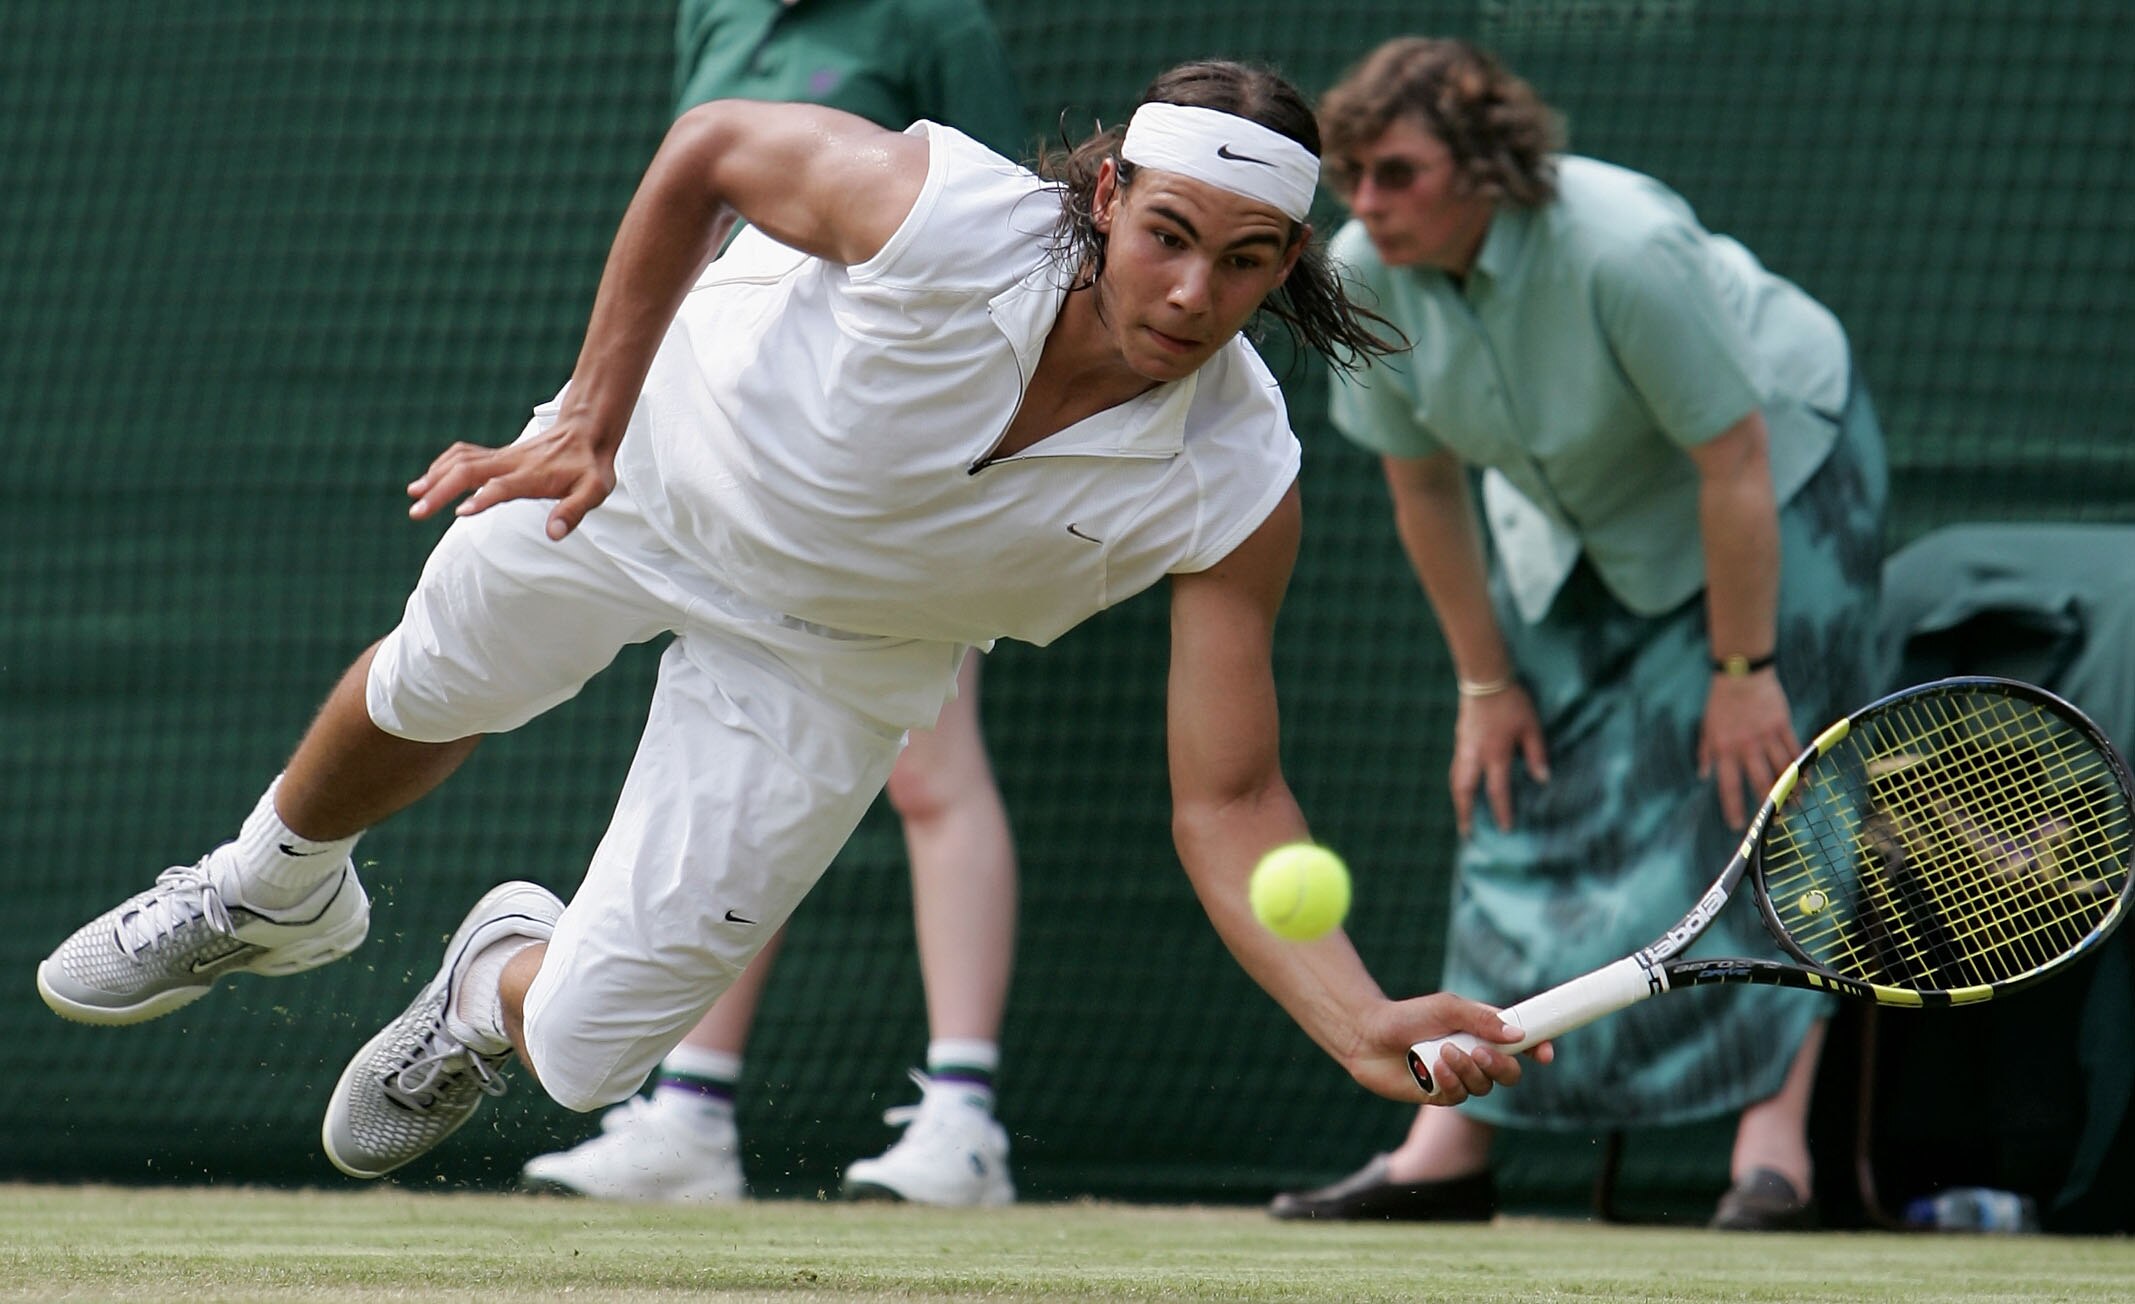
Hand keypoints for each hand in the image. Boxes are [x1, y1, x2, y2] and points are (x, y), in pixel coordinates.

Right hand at [406, 413, 618, 540]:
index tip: (460, 513)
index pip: (502, 486)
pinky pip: (462, 455)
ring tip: (413, 495)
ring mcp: (502, 456)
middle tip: (416, 512)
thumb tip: (554, 534)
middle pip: (468, 471)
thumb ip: (574, 511)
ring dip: (435, 476)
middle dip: (440, 490)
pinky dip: (442, 465)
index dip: (482, 498)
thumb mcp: (594, 490)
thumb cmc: (590, 467)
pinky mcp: (497, 455)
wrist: (586, 432)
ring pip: (460, 460)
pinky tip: (429, 479)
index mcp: (534, 475)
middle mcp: (512, 463)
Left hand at [1350, 993, 1551, 1103]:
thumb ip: (1483, 1019)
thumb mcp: (1447, 1007)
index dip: (1538, 1048)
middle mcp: (1475, 1056)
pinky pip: (1460, 1097)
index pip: (1520, 1043)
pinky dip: (1451, 1082)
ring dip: (1468, 1071)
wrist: (1367, 1035)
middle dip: (1501, 1065)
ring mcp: (1458, 1077)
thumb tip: (1519, 1034)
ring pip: (1485, 1086)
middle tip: (1480, 1052)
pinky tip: (1434, 1068)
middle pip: (1510, 1072)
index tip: (1546, 1053)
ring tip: (1443, 1052)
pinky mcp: (1440, 1094)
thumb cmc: (1407, 1015)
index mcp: (1482, 1031)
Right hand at [1449, 689, 1550, 837]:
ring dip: (1458, 800)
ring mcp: (1463, 747)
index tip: (1505, 829)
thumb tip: (1543, 780)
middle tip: (1466, 832)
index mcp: (1494, 755)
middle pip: (1464, 791)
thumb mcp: (1531, 727)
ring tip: (1462, 815)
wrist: (1485, 679)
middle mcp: (1474, 755)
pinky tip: (1463, 788)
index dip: (1501, 811)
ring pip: (1455, 781)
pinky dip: (1457, 784)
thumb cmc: (1512, 702)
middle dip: (1464, 813)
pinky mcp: (1460, 739)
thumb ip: (1536, 754)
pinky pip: (1456, 769)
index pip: (1497, 790)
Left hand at [1698, 669, 1799, 827]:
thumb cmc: (1721, 702)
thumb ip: (1705, 753)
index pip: (1728, 785)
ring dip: (1790, 788)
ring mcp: (1765, 736)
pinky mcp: (1781, 725)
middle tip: (1776, 819)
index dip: (1733, 807)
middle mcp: (1745, 746)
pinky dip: (1801, 766)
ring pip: (1781, 768)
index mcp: (1724, 749)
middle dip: (1769, 803)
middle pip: (1760, 781)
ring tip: (1795, 803)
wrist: (1741, 674)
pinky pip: (1793, 750)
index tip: (1738, 825)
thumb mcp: (1706, 728)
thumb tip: (1703, 776)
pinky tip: (1806, 778)